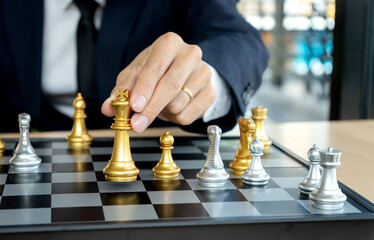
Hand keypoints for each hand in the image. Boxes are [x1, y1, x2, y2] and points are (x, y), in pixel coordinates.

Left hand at [101, 32, 215, 131]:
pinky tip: (171, 108)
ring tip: (159, 103)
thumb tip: (108, 108)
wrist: (185, 72)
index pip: (155, 67)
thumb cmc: (157, 70)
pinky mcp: (210, 92)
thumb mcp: (136, 74)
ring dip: (162, 112)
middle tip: (137, 124)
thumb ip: (122, 90)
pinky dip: (173, 118)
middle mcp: (190, 54)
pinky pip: (188, 116)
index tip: (134, 106)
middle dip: (151, 108)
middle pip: (170, 86)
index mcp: (169, 43)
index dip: (144, 89)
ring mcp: (204, 73)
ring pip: (178, 104)